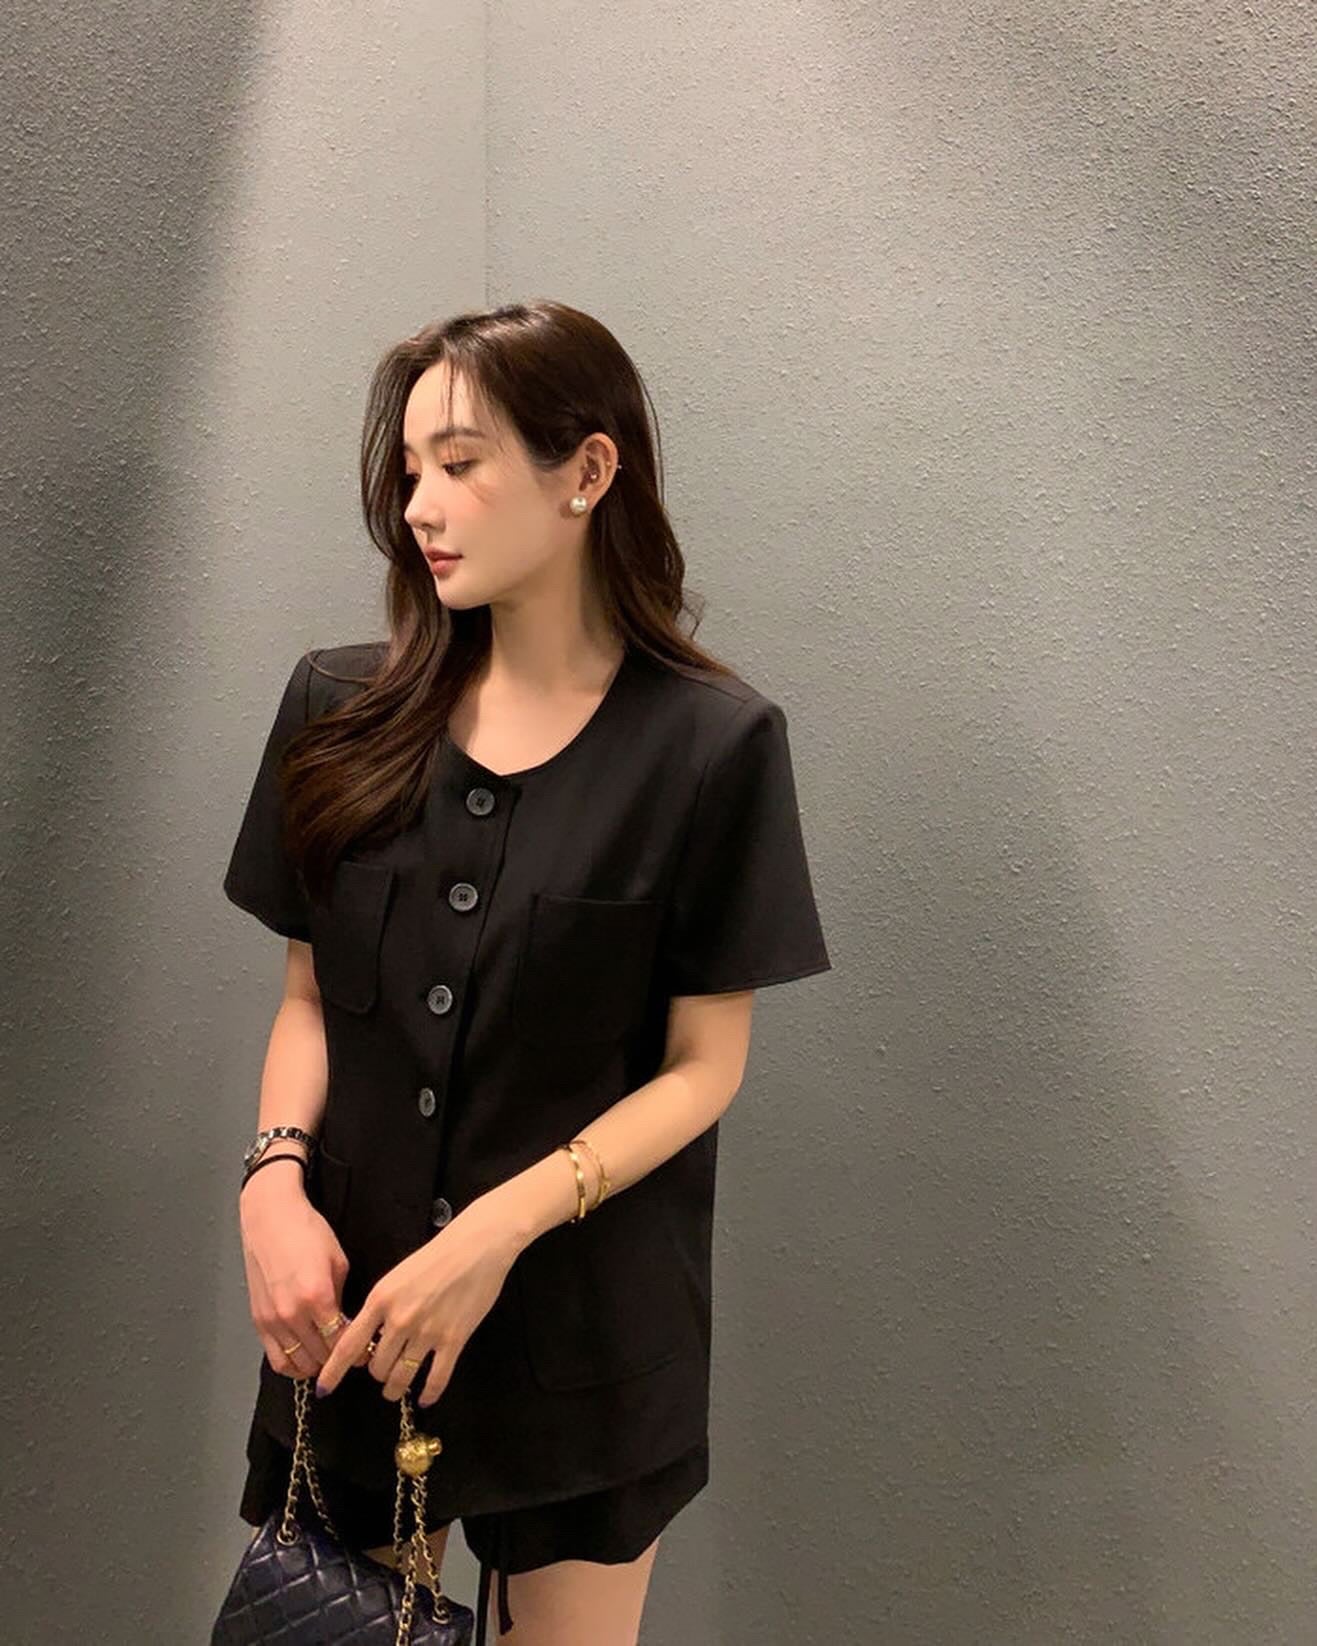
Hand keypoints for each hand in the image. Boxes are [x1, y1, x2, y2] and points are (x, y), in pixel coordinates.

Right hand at [240, 1161, 351, 1376]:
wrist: (270, 1217)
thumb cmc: (307, 1232)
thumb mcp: (338, 1262)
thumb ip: (342, 1297)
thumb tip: (347, 1323)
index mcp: (317, 1297)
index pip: (341, 1341)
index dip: (357, 1351)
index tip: (366, 1353)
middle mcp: (292, 1314)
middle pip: (321, 1357)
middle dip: (339, 1359)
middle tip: (350, 1355)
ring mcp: (272, 1320)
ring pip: (298, 1364)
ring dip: (317, 1365)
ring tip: (329, 1358)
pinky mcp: (258, 1321)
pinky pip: (277, 1359)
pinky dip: (293, 1365)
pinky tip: (305, 1359)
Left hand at [315, 1199, 520, 1407]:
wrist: (475, 1246)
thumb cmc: (435, 1257)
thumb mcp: (396, 1278)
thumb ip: (381, 1308)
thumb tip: (372, 1337)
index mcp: (380, 1300)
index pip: (348, 1345)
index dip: (333, 1371)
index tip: (323, 1389)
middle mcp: (400, 1319)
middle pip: (377, 1366)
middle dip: (378, 1374)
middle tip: (382, 1372)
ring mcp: (427, 1332)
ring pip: (401, 1377)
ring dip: (396, 1388)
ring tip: (395, 1389)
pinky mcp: (453, 1340)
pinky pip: (436, 1378)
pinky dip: (429, 1393)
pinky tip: (425, 1398)